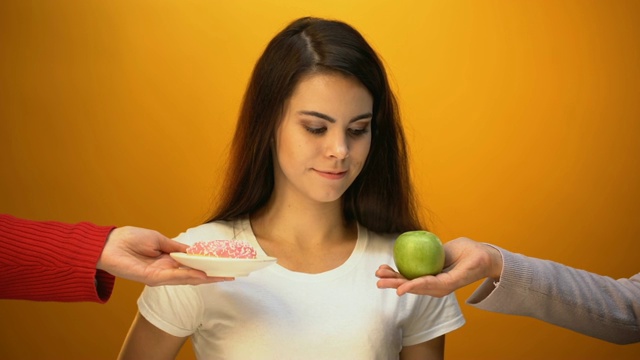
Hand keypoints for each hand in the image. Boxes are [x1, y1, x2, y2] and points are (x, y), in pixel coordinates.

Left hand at [97, 226, 232, 285]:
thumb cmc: (129, 239)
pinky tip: (202, 276)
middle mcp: (166, 269)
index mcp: (168, 259)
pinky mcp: (152, 278)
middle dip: (211, 275)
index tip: (223, 264)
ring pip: (187, 278)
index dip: (207, 264)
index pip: (191, 264)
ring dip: (205, 278)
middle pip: (193, 274)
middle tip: (230, 274)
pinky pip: (174, 277)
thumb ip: (175, 247)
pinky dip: (189, 276)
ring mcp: (160, 275)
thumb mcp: (158, 239)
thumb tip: (192, 251)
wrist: (108, 244)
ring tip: (222, 276)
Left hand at [376, 237, 502, 296]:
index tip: (400, 290)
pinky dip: (397, 270)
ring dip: (392, 277)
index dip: (412, 287)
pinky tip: (386, 267)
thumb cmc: (477, 259)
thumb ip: (458, 271)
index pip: (426, 286)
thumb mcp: (470, 264)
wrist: (480, 257)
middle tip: (379, 281)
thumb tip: (445, 270)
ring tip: (378, 272)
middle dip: (395, 283)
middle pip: (412, 285)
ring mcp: (430, 278)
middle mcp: (435, 285)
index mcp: (445, 285)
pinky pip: (410, 272)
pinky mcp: (427, 271)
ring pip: (408, 279)